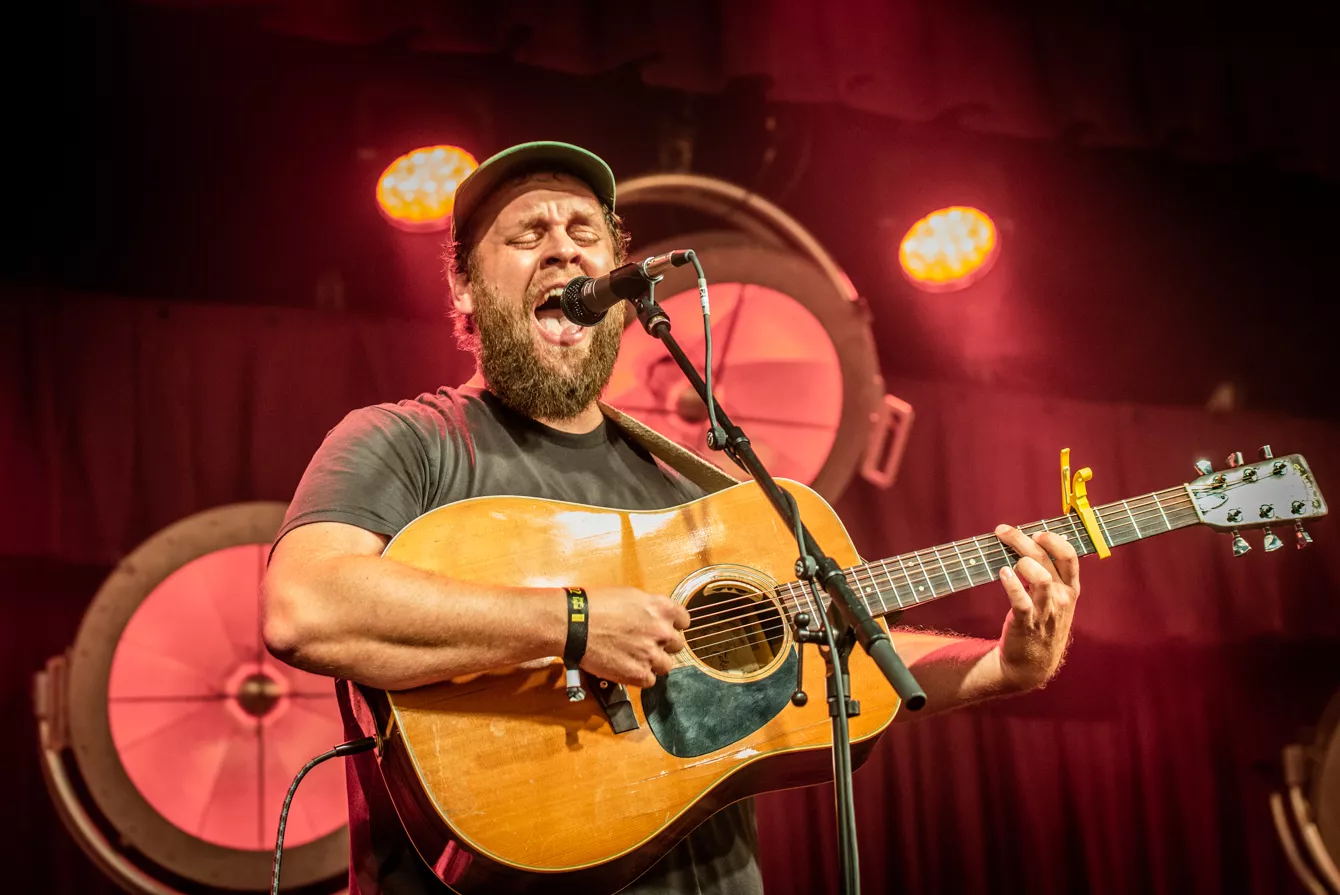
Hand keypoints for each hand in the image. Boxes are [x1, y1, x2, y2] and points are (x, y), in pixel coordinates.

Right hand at [578, 587, 690, 687]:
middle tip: (645, 644)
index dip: (673, 626)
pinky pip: (650, 680)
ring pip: (666, 665)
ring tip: (634, 658)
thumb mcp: (629, 595)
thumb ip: (648, 608)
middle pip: (677, 645)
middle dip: (663, 645)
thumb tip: (652, 616)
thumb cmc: (594, 605)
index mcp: (661, 608)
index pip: (684, 621)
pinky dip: (639, 677)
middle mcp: (662, 631)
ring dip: (653, 663)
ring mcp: (652, 654)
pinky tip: (626, 668)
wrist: (574, 624)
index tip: (665, 629)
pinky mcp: (639, 674)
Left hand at [993, 524, 1079, 690]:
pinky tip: (1002, 573)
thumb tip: (1038, 542)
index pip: (1069, 556)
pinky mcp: (1026, 623)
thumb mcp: (1056, 601)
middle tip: (1003, 531)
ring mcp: (1046, 612)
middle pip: (1046, 559)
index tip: (1035, 532)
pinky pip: (1020, 600)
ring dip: (1022, 563)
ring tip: (1008, 562)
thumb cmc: (1041, 625)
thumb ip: (1052, 575)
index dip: (1053, 539)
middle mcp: (1061, 598)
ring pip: (1040, 578)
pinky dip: (1011, 584)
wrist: (1033, 665)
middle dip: (1022, 540)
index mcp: (1070, 590)